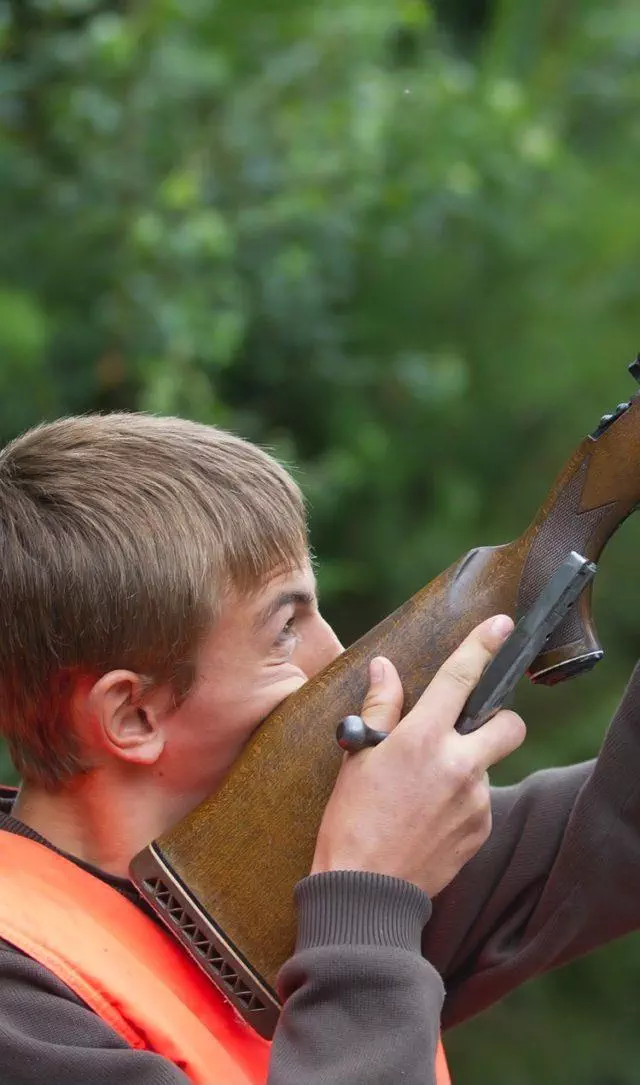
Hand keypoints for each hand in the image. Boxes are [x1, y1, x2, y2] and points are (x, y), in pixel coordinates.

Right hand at [311, 615, 526, 897]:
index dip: (483, 646)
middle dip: (498, 721)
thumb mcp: (359, 756)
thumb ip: (380, 708)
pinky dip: (462, 802)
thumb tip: (385, 669)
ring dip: (467, 768)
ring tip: (425, 793)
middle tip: (467, 731)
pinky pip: (481, 802)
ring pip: (488, 766)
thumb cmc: (352, 820)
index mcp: (422, 738)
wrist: (367, 889)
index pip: (460, 677)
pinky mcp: (482, 829)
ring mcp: (475, 799)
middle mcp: (458, 764)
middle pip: (509, 724)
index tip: (501, 625)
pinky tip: (430, 818)